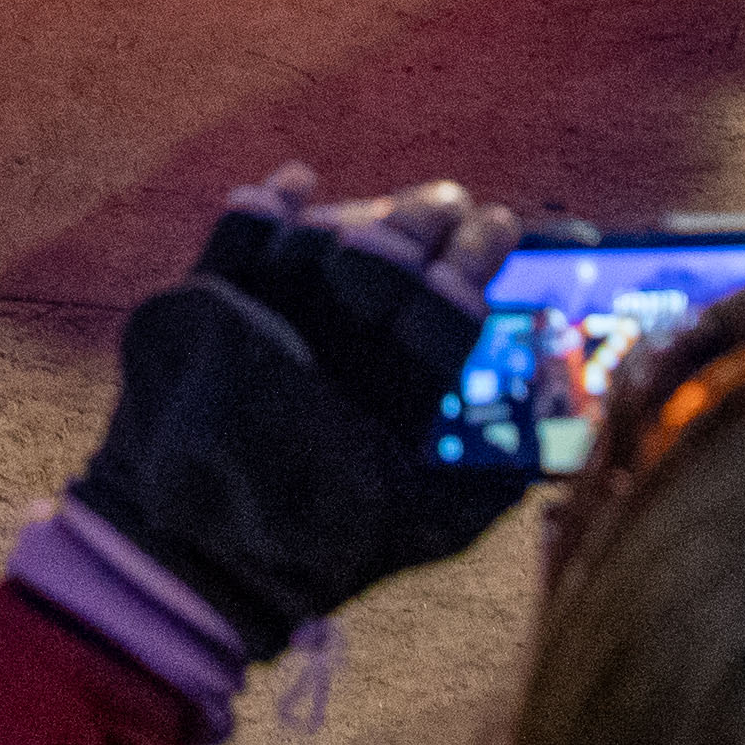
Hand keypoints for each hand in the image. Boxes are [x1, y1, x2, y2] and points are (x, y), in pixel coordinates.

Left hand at [63, 164, 528, 658]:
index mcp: (379, 425)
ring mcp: (242, 334)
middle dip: (428, 222)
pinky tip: (300, 182)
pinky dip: (267, 203)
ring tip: (395, 208)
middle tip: (456, 204)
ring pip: (316, 240)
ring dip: (364, 215)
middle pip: (381, 265)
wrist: (186, 562)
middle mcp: (309, 369)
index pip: (443, 315)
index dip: (477, 262)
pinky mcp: (186, 314)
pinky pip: (232, 235)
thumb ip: (497, 469)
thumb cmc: (320, 548)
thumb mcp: (428, 527)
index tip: (503, 225)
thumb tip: (559, 395)